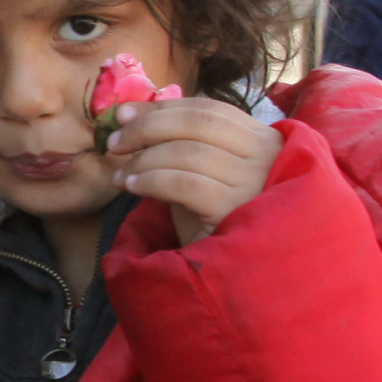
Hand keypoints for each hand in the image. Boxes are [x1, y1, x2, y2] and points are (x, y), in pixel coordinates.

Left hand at [104, 98, 282, 244]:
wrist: (236, 273)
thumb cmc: (216, 220)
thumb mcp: (201, 172)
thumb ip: (178, 143)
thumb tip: (129, 115)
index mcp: (262, 138)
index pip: (208, 109)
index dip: (161, 108)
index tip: (123, 114)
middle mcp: (266, 154)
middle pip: (197, 123)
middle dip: (148, 127)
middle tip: (115, 143)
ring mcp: (255, 180)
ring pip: (188, 152)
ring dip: (144, 160)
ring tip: (122, 176)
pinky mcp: (237, 208)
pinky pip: (185, 182)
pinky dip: (152, 180)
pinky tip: (133, 188)